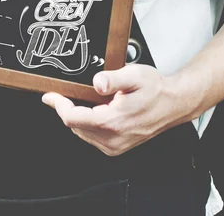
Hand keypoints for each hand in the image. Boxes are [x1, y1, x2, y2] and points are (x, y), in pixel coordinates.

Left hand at [42, 65, 188, 155]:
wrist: (174, 103)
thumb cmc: (156, 89)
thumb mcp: (134, 75)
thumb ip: (113, 78)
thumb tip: (97, 82)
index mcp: (113, 121)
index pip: (72, 118)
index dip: (58, 105)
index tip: (49, 96)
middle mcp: (113, 138)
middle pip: (74, 126)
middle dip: (67, 108)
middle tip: (68, 93)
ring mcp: (116, 145)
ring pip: (82, 132)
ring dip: (78, 116)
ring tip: (88, 100)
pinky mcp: (118, 147)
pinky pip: (92, 136)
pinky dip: (88, 123)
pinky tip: (96, 110)